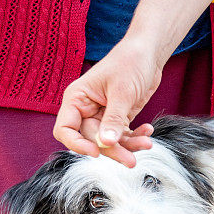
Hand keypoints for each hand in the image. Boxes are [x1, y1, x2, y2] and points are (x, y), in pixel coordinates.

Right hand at [53, 39, 160, 166]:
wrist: (148, 52)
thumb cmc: (130, 62)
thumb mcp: (122, 92)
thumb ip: (113, 119)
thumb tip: (106, 143)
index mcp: (77, 98)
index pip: (65, 129)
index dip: (76, 144)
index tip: (96, 152)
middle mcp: (86, 109)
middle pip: (91, 140)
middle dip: (112, 150)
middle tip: (131, 160)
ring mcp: (102, 115)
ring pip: (109, 141)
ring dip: (127, 146)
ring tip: (146, 144)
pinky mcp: (118, 118)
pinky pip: (122, 136)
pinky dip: (135, 137)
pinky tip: (147, 131)